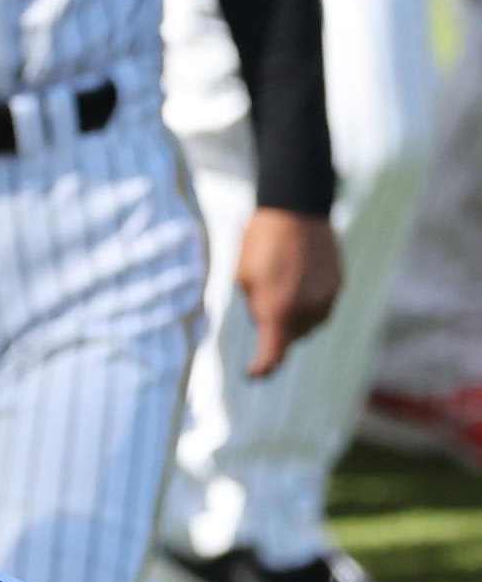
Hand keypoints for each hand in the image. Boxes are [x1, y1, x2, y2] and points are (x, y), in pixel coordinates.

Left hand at [236, 208, 340, 379]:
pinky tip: (298, 280)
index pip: (273, 356)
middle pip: (291, 339)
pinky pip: (322, 307)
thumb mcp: (244, 280)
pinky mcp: (338, 284)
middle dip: (277, 331)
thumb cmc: (260, 244)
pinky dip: (309, 303)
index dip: (262, 369)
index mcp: (278, 311)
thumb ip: (257, 309)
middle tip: (263, 301)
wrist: (296, 209)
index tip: (252, 373)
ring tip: (283, 286)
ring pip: (309, 324)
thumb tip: (266, 325)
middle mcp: (307, 309)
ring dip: (295, 318)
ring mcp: (326, 297)